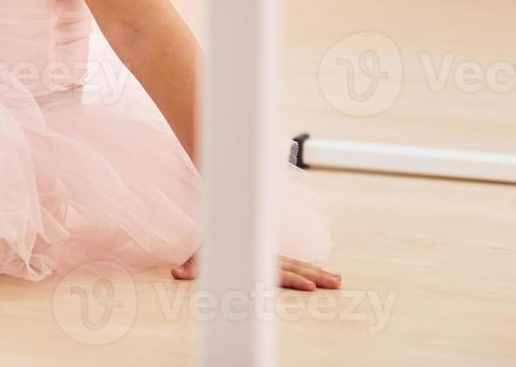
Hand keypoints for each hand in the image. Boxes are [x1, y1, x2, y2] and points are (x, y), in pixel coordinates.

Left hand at [170, 252, 341, 291]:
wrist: (211, 228)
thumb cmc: (205, 249)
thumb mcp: (197, 261)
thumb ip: (190, 269)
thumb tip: (177, 273)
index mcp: (252, 260)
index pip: (276, 272)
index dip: (293, 280)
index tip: (310, 288)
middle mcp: (265, 258)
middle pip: (295, 268)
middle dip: (316, 276)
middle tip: (336, 283)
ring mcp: (270, 257)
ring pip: (299, 265)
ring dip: (318, 272)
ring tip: (338, 280)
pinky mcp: (271, 259)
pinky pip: (294, 264)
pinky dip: (309, 269)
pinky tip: (323, 274)